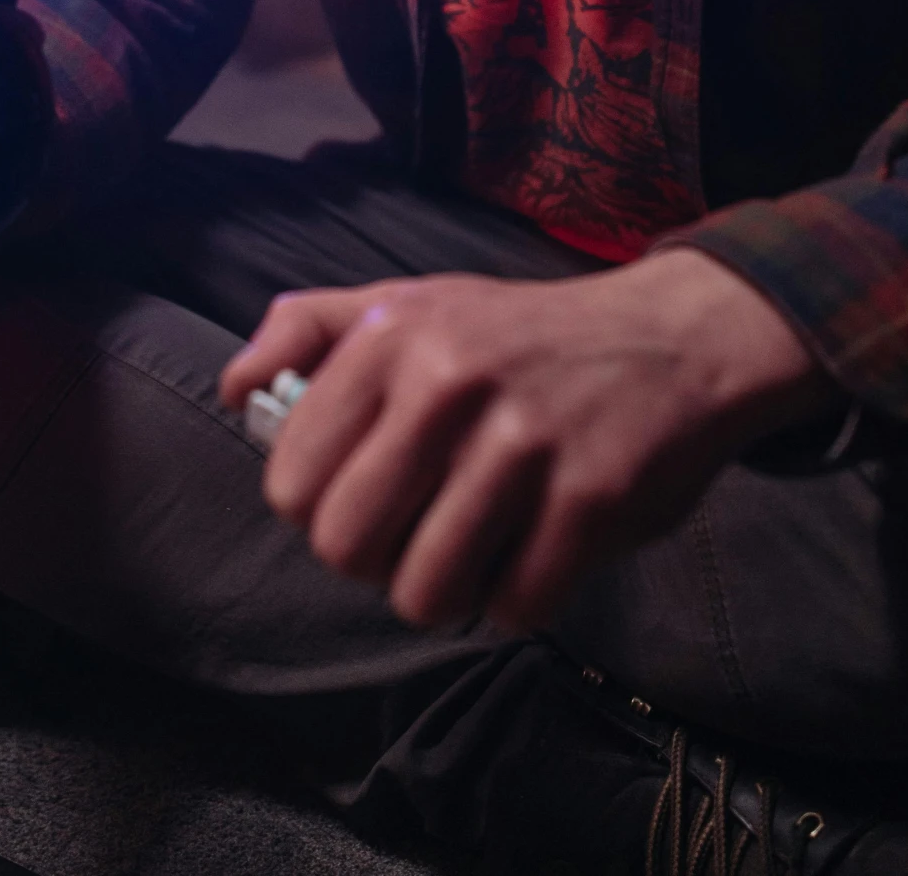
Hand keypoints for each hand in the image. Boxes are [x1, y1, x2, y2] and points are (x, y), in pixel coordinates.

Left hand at [220, 249, 832, 631]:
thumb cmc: (520, 333)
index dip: (316, 511)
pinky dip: (518, 597)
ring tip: (472, 545)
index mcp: (393, 335)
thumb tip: (234, 390)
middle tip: (414, 531)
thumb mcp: (412, 300)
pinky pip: (512, 606)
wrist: (672, 335)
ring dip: (445, 589)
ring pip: (424, 592)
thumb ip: (312, 331)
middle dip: (375, 561)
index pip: (292, 481)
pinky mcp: (590, 500)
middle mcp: (449, 382)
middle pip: (347, 548)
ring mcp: (523, 443)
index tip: (359, 496)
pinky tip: (534, 549)